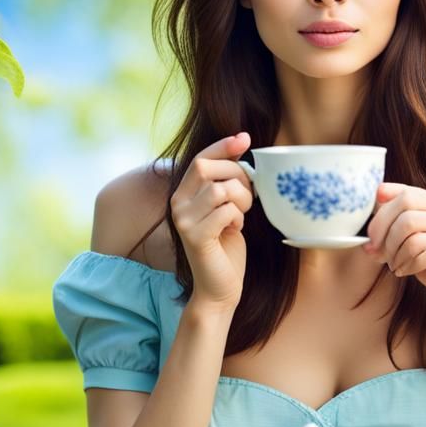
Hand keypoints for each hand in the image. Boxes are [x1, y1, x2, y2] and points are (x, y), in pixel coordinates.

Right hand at [170, 133, 254, 308]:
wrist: (220, 288)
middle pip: (210, 168)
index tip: (245, 138)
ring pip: (221, 189)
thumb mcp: (226, 206)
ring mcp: (183, 220)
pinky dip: (238, 217)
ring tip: (242, 214)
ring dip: (242, 199)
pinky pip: (226, 211)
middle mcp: (177, 204)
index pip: (200, 158)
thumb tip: (241, 142)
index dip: (223, 146)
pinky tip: (236, 228)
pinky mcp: (195, 236)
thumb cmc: (227, 246)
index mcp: (183, 194)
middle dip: (238, 176)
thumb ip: (226, 180)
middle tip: (248, 196)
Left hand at [362, 182, 425, 307]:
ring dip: (394, 251)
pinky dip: (407, 264)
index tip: (371, 236)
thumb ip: (401, 233)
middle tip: (378, 253)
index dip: (380, 212)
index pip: (404, 192)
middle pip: (404, 205)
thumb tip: (368, 236)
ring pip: (409, 227)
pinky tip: (406, 271)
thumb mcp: (421, 246)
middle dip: (383, 231)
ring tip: (395, 265)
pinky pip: (421, 250)